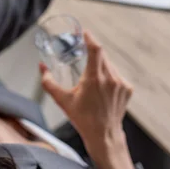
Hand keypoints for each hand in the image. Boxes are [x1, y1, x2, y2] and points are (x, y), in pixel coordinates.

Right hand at [39, 31, 135, 168]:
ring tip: (92, 80)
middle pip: (102, 56)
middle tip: (84, 56)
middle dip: (93, 54)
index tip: (85, 33)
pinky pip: (117, 75)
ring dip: (101, 66)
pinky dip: (109, 76)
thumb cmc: (83, 119)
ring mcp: (121, 83)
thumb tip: (42, 67)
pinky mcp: (127, 89)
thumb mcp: (62, 100)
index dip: (90, 38)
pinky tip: (102, 89)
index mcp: (94, 78)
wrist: (104, 135)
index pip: (96, 49)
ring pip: (110, 65)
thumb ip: (49, 83)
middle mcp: (110, 78)